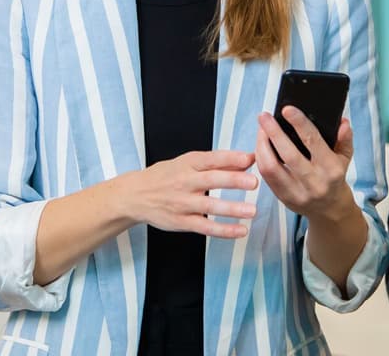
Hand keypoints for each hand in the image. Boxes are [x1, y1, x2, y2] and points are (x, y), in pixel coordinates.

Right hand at [120, 150, 257, 237]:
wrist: (135, 195)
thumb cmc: (166, 176)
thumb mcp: (188, 163)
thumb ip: (219, 163)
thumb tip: (248, 159)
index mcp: (188, 163)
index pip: (211, 159)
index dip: (231, 158)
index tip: (250, 158)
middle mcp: (185, 182)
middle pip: (211, 180)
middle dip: (233, 180)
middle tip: (254, 182)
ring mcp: (182, 203)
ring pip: (209, 206)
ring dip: (232, 209)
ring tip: (252, 211)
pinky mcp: (181, 222)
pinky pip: (205, 227)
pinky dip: (224, 230)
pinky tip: (241, 230)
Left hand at [254, 107, 353, 218]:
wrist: (330, 210)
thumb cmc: (335, 178)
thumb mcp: (345, 158)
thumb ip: (344, 139)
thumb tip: (342, 122)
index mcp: (331, 169)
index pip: (313, 142)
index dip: (298, 124)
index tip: (286, 109)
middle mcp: (314, 182)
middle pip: (288, 154)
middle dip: (273, 132)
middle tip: (264, 116)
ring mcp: (297, 192)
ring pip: (271, 167)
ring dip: (262, 145)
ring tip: (260, 129)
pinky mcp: (283, 198)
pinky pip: (266, 176)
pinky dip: (261, 158)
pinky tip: (260, 145)